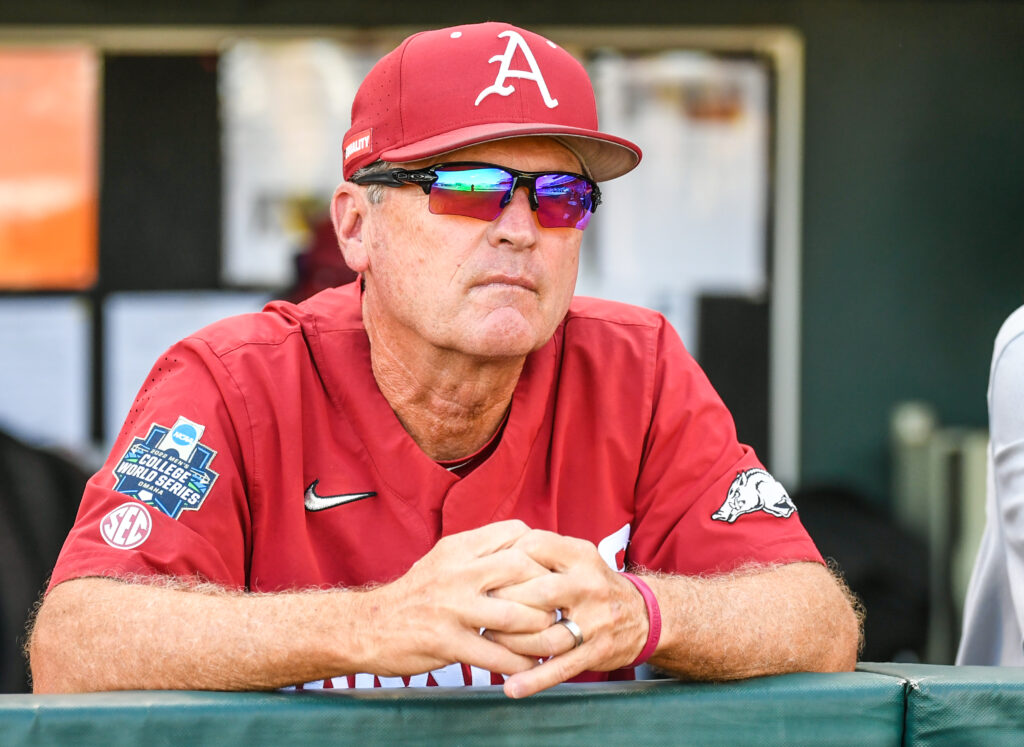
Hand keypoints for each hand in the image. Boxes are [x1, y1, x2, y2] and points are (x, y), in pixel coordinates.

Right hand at [355, 520, 555, 677]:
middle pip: (521, 568)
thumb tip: (525, 550)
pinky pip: (495, 655)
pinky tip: (527, 665)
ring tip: (548, 636)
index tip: (549, 569)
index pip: (513, 532)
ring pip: (515, 615)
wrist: (368, 626)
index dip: (539, 549)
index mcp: (458, 547)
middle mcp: (456, 573)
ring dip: (539, 629)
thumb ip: (479, 553)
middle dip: (546, 588)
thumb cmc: (416, 594)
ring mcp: (451, 608)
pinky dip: (518, 663)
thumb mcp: (443, 559)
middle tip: (557, 604)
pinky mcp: (445, 642)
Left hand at [485, 529, 648, 697]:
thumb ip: (542, 553)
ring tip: (490, 642)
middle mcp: (589, 586)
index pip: (535, 548)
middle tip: (480, 609)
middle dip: (504, 603)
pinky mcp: (597, 651)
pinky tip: (512, 687)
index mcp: (581, 556)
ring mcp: (595, 621)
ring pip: (545, 636)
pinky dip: (534, 680)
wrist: (643, 615)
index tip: (486, 572)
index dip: (506, 560)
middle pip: (537, 594)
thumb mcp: (576, 558)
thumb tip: (491, 555)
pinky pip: (561, 668)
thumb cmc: (594, 584)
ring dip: (511, 643)